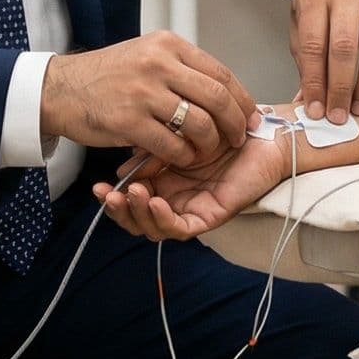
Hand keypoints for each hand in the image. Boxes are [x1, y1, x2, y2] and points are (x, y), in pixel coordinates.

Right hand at [41, 30, 256, 169]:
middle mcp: (159, 64)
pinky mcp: (130, 121)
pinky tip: (181, 158)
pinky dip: (184, 156)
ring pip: (199, 124)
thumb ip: (180, 68)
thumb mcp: (146, 55)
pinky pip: (173, 145)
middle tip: (237, 139)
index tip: (250, 117)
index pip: (220, 73)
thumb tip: (219, 92)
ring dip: (210, 144)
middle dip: (235, 124)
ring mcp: (144, 93)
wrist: (60, 89)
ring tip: (206, 151)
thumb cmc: (104, 75)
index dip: (242, 100)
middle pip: (217, 98)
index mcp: (168, 45)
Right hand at [93, 127, 294, 239]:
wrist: (259, 131)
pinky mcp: (209, 217)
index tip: (99, 186)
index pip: (130, 200)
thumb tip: (119, 170)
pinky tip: (156, 202)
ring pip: (154, 228)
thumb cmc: (224, 130)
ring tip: (131, 194)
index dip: (112, 197)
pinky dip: (164, 218)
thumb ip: (149, 153)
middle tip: (107, 195)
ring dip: (138, 214)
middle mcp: (174, 199)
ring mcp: (191, 211)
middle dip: (118, 211)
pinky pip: (180, 227)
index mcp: (164, 182)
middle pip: (137, 219)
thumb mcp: (175, 138)